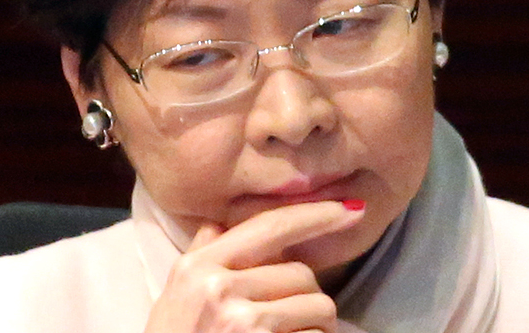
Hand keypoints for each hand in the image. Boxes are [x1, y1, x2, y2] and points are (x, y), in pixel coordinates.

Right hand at [144, 200, 363, 332]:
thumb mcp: (176, 294)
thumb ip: (203, 256)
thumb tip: (222, 222)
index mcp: (198, 268)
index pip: (269, 226)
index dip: (316, 214)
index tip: (352, 208)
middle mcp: (220, 290)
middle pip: (302, 273)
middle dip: (308, 295)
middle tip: (292, 317)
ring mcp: (244, 324)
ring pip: (318, 307)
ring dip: (317, 324)